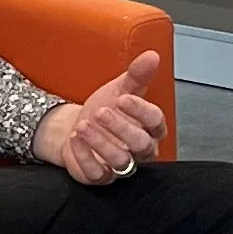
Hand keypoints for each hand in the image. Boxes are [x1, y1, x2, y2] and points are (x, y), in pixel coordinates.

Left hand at [35, 51, 167, 185]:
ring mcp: (122, 166)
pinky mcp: (102, 177)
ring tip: (85, 125)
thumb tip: (152, 56)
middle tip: (102, 111)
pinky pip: (98, 173)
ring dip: (101, 142)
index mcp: (150, 128)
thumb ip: (137, 75)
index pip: (156, 122)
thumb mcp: (121, 89)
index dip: (141, 111)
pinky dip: (86, 156)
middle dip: (122, 128)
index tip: (124, 98)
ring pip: (121, 161)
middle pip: (141, 145)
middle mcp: (140, 150)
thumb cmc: (105, 110)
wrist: (79, 127)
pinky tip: (76, 138)